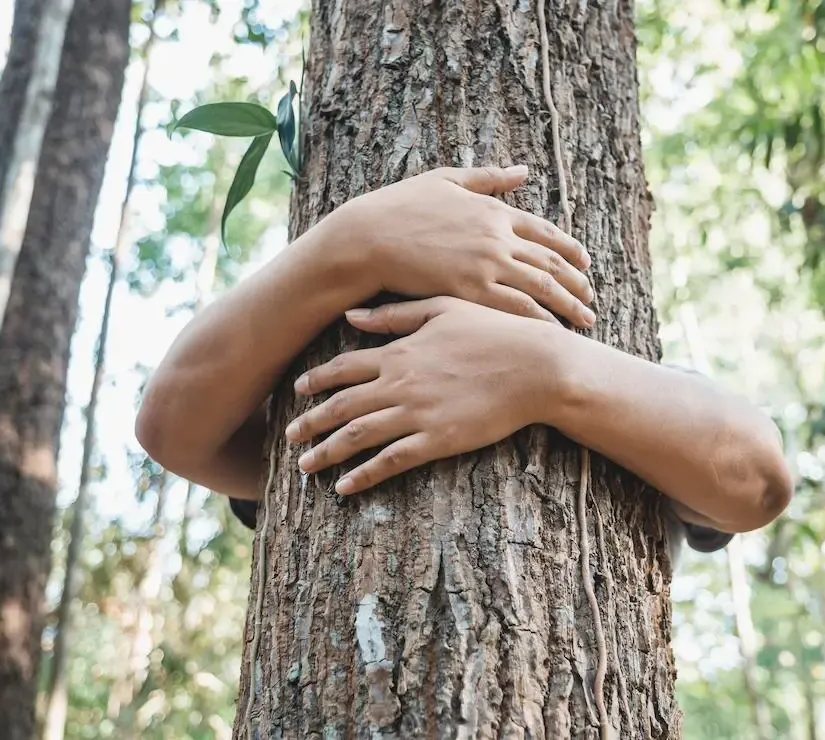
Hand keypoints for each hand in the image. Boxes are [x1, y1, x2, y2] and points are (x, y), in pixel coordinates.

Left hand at [284, 298, 564, 493]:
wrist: (535, 367)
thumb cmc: (495, 332)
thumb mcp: (443, 309)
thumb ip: (395, 315)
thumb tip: (352, 315)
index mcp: (400, 351)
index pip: (344, 368)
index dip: (317, 381)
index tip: (297, 391)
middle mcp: (400, 384)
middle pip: (341, 406)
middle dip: (310, 423)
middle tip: (289, 436)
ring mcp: (417, 413)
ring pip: (357, 436)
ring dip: (326, 453)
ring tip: (305, 467)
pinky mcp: (437, 441)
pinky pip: (390, 461)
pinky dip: (363, 475)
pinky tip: (344, 487)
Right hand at [335, 166, 595, 327]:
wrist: (369, 237)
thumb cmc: (399, 206)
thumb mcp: (446, 180)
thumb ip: (488, 178)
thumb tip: (524, 170)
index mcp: (494, 210)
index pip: (545, 233)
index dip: (569, 249)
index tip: (585, 262)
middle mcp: (498, 237)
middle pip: (551, 263)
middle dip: (576, 282)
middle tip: (591, 297)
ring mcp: (486, 265)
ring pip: (541, 289)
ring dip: (567, 305)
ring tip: (585, 319)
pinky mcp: (470, 291)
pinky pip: (516, 309)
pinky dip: (539, 321)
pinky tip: (552, 332)